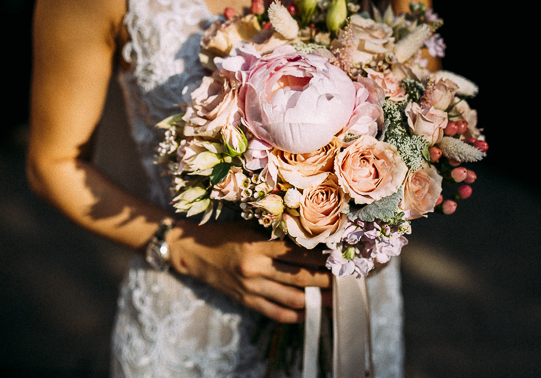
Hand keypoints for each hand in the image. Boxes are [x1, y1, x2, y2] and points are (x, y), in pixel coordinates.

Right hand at [168, 220, 331, 322]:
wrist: (193, 253)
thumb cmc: (224, 234)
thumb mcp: (248, 227)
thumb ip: (274, 233)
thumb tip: (307, 234)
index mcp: (258, 245)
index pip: (297, 252)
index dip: (321, 256)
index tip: (340, 257)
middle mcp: (256, 267)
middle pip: (299, 277)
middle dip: (326, 280)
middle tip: (347, 281)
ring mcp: (250, 286)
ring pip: (291, 297)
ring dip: (315, 300)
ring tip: (335, 299)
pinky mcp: (245, 300)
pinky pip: (274, 311)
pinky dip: (293, 314)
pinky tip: (308, 312)